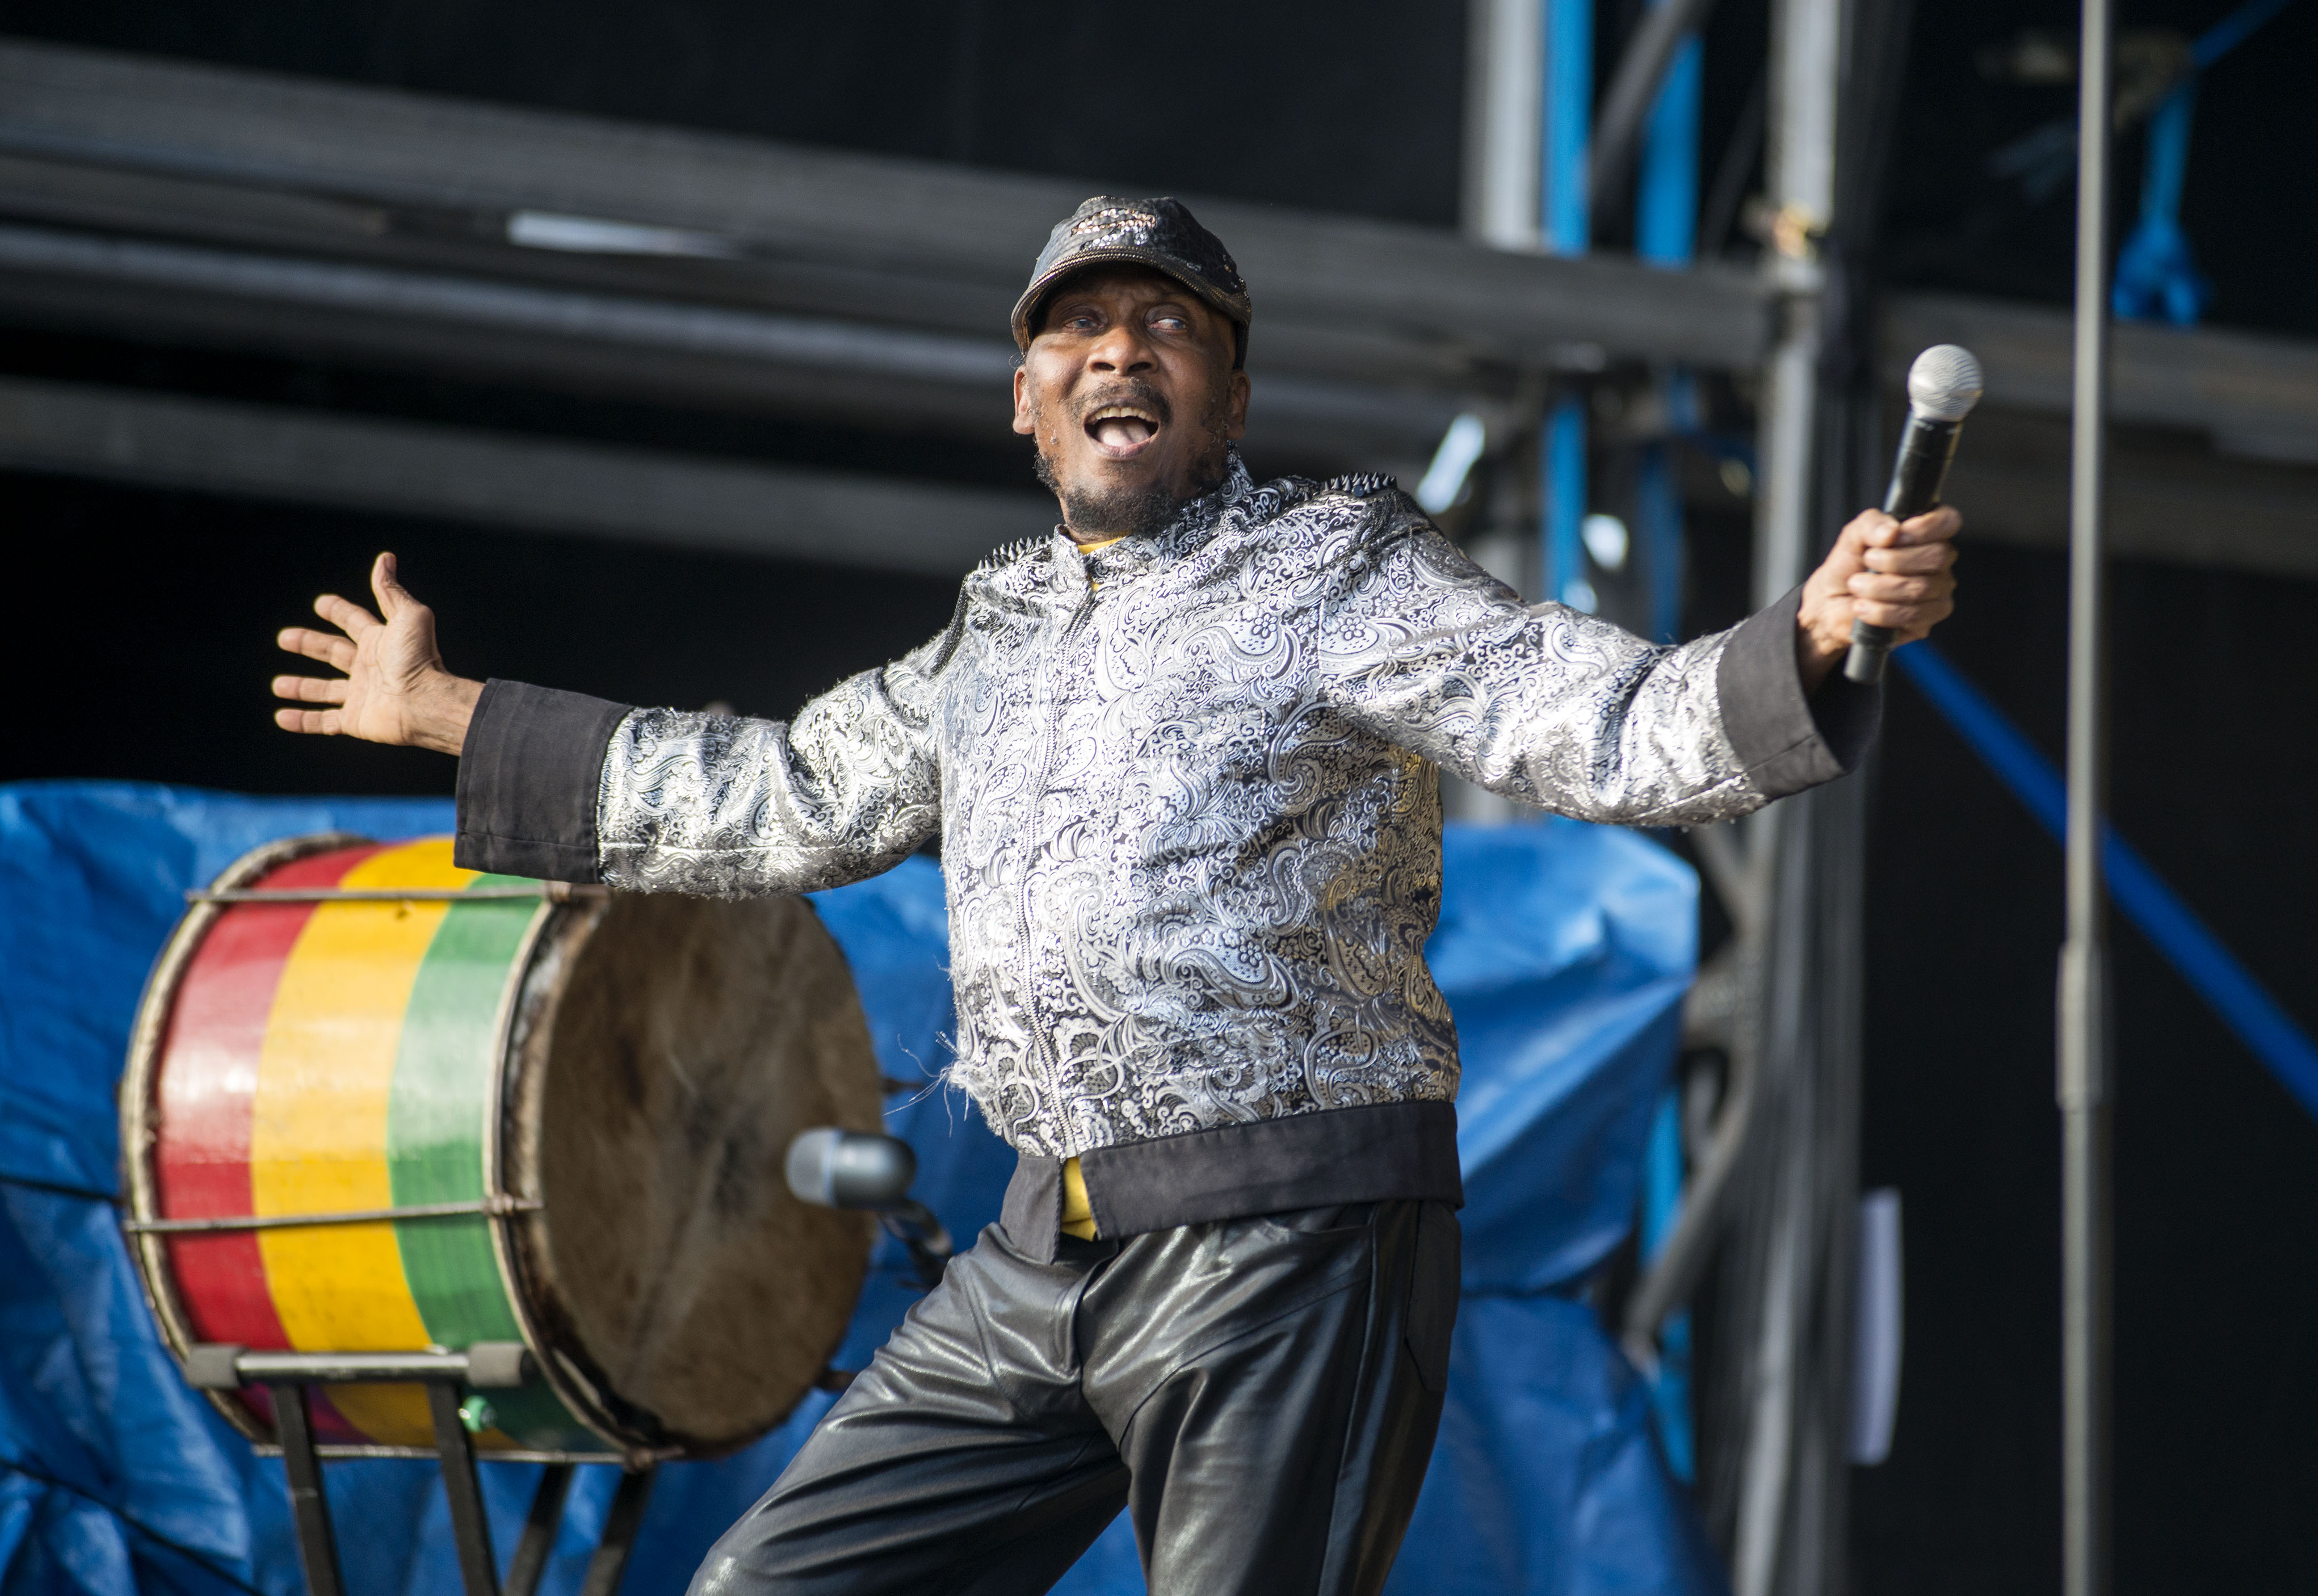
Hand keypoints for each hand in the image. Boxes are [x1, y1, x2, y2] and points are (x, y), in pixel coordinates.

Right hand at [273, 553, 481, 753]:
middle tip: (285, 638)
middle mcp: (369, 667)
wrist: (425, 701)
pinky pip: (323, 721)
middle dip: (309, 644)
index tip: (320, 603)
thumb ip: (390, 590)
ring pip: (324, 690)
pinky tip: (281, 717)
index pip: (354, 622)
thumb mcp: (408, 616)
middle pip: (332, 653)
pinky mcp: (356, 720)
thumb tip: (386, 558)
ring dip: (301, 687)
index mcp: (379, 641)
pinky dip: (303, 720)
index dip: (338, 611)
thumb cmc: (419, 658)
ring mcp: (362, 695)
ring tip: (278, 685)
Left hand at [1795, 505, 1960, 691]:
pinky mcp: (1925, 621)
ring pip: (1921, 587)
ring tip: (1856, 585)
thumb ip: (1871, 524)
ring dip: (1880, 587)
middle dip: (1894, 560)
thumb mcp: (1853, 536)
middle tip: (1867, 561)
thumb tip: (1892, 530)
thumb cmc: (1848, 566)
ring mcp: (1936, 593)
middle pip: (1937, 556)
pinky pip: (1913, 615)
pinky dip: (1881, 611)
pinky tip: (1862, 607)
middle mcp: (1938, 563)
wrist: (1831, 603)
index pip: (1948, 521)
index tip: (1896, 536)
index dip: (1926, 527)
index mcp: (1926, 535)